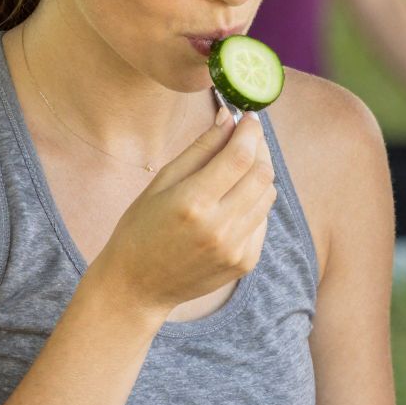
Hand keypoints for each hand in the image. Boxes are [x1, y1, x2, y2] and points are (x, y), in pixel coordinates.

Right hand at [93, 110, 275, 321]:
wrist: (137, 286)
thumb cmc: (141, 228)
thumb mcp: (162, 182)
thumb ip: (200, 148)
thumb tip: (230, 118)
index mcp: (193, 203)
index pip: (240, 156)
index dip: (250, 132)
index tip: (249, 118)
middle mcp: (220, 228)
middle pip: (262, 174)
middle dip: (260, 148)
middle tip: (248, 137)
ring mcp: (236, 248)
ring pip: (268, 195)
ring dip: (259, 174)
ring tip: (238, 167)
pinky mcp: (245, 262)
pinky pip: (263, 219)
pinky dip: (255, 202)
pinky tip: (233, 200)